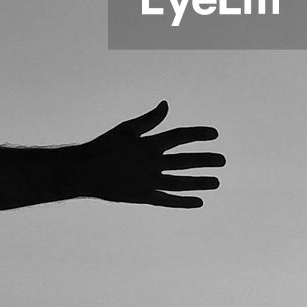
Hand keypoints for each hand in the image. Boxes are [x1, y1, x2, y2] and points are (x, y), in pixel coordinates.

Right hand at [83, 101, 222, 207]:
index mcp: (149, 144)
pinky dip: (183, 202)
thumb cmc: (104, 146)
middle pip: (185, 162)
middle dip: (205, 160)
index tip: (215, 134)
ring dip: (199, 183)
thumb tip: (166, 104)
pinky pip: (167, 200)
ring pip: (180, 182)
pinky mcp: (143, 196)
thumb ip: (149, 119)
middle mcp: (152, 163)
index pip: (179, 137)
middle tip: (223, 161)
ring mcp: (148, 181)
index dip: (198, 134)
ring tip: (217, 182)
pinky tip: (198, 202)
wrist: (83, 171)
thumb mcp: (126, 129)